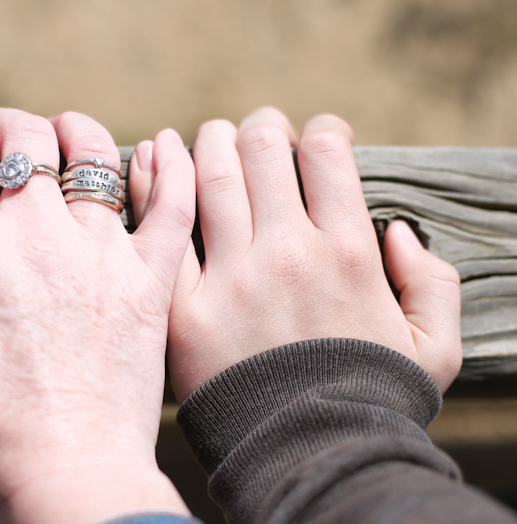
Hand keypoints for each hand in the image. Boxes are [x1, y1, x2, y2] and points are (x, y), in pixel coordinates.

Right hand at [0, 108, 195, 522]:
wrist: (63, 467)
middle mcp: (37, 236)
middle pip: (25, 136)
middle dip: (4, 123)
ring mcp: (100, 253)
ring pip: (94, 153)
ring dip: (73, 131)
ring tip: (63, 137)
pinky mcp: (148, 278)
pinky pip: (171, 203)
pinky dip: (170, 166)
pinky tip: (161, 146)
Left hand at [130, 107, 461, 399]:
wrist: (303, 458)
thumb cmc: (369, 401)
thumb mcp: (432, 347)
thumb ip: (432, 281)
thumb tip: (398, 232)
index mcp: (347, 253)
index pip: (326, 151)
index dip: (321, 130)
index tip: (315, 139)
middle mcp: (288, 253)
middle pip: (261, 148)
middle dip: (260, 127)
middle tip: (255, 135)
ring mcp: (232, 278)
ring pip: (210, 173)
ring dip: (208, 141)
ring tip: (208, 139)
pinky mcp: (183, 307)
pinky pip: (164, 227)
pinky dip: (155, 181)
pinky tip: (153, 159)